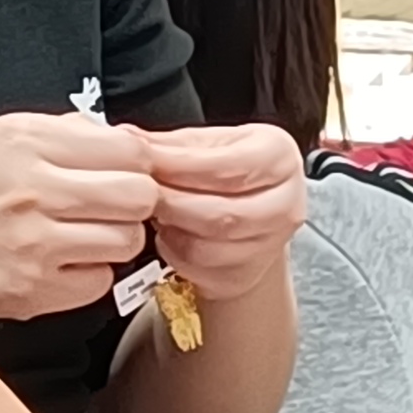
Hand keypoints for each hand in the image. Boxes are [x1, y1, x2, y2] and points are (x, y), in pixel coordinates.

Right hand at [0, 112, 162, 318]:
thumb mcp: (2, 138)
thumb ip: (67, 133)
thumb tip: (126, 141)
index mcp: (26, 142)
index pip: (129, 150)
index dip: (136, 164)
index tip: (123, 173)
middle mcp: (32, 189)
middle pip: (139, 195)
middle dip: (134, 202)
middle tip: (110, 207)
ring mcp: (33, 243)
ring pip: (127, 241)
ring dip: (114, 240)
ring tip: (81, 235)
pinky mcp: (32, 289)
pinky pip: (100, 282)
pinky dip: (89, 275)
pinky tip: (60, 262)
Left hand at [138, 122, 309, 304]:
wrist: (254, 214)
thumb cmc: (232, 174)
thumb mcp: (209, 144)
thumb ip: (170, 143)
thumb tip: (127, 138)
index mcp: (279, 157)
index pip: (226, 167)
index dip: (177, 167)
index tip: (142, 162)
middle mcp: (285, 203)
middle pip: (219, 213)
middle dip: (170, 203)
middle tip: (138, 192)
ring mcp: (270, 245)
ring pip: (206, 246)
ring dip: (170, 228)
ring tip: (155, 209)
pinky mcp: (246, 274)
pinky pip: (198, 267)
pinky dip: (173, 250)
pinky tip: (169, 231)